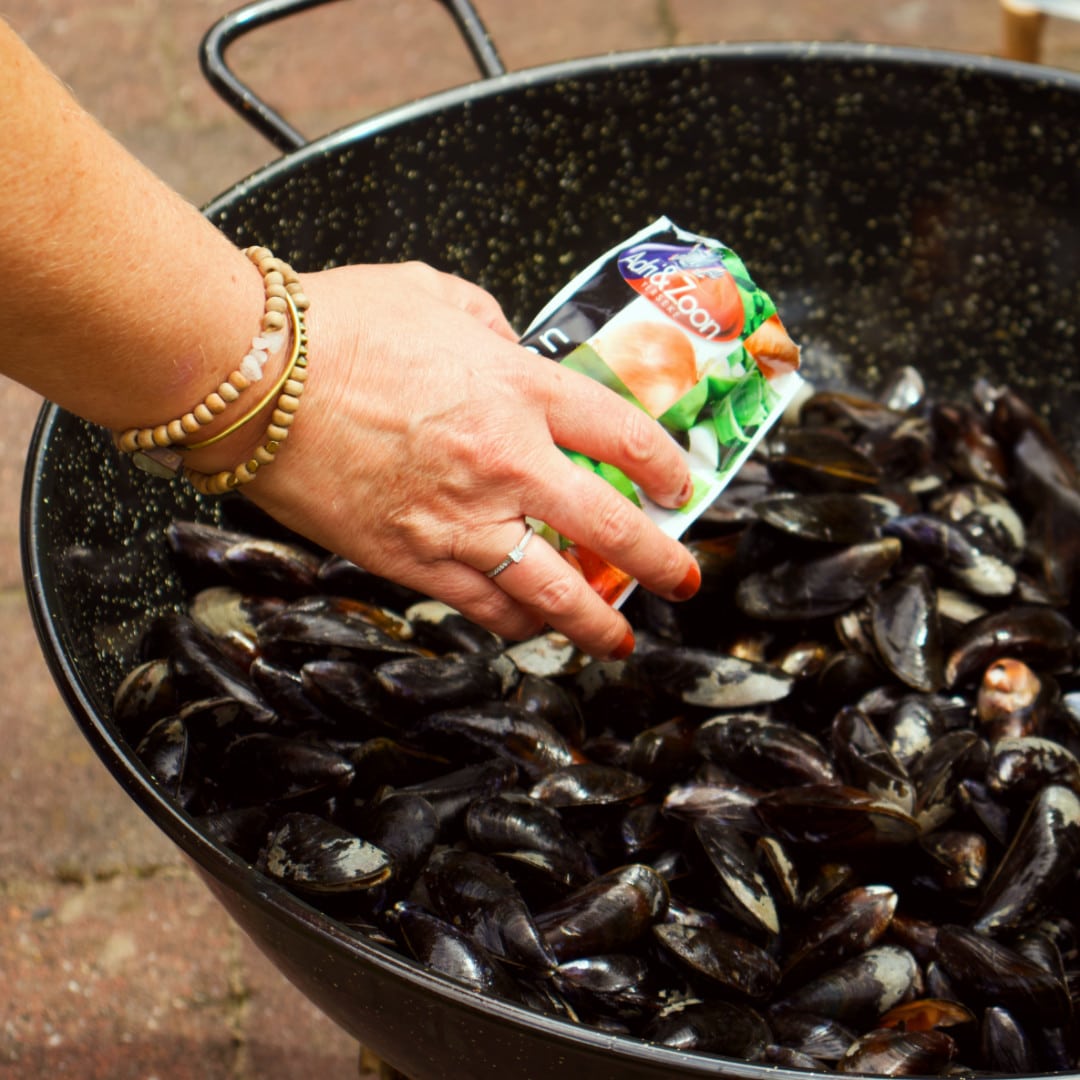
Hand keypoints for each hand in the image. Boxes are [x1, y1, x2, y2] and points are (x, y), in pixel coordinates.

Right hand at [238, 262, 700, 658]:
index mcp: (519, 389)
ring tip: (618, 638)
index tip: (679, 485)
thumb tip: (510, 347)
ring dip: (595, 621)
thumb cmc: (335, 325)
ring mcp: (460, 519)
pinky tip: (530, 628)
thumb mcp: (433, 294)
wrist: (250, 376)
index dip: (665, 466)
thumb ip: (490, 325)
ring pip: (552, 589)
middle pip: (609, 526)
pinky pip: (479, 607)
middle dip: (658, 562)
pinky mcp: (409, 559)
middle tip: (683, 580)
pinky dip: (514, 624)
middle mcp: (505, 462)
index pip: (624, 435)